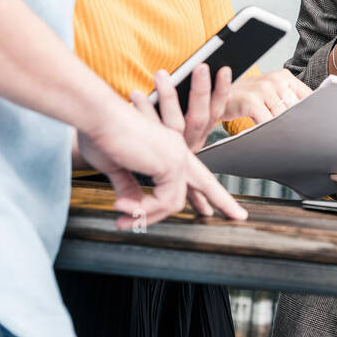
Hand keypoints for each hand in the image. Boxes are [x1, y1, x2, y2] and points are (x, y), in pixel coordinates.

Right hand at [79, 96, 246, 229]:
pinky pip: (164, 202)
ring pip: (174, 202)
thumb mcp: (117, 167)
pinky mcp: (170, 164)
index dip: (204, 192)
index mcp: (168, 149)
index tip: (209, 210)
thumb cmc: (101, 135)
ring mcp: (176, 157)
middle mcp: (177, 151)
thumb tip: (131, 206)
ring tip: (122, 220)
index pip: (193, 173)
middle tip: (240, 216)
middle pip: (207, 182)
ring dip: (147, 216)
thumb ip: (130, 186)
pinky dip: (144, 210)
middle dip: (223, 202)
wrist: (97, 117)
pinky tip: (124, 208)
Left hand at [133, 65, 232, 151]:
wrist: (154, 176)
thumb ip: (196, 101)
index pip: (217, 112)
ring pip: (175, 125)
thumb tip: (209, 73)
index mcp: (202, 134)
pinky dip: (145, 110)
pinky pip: (150, 131)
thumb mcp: (187, 117)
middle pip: (200, 118)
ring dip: (169, 97)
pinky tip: (137, 95)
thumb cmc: (163, 129)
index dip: (222, 91)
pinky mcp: (152, 152)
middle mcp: (190, 143)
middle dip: (202, 90)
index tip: (224, 70)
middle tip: (201, 66)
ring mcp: (173, 150)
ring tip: (161, 74)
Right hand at [222, 69, 311, 124]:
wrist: (219, 96)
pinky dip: (268, 130)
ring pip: (283, 116)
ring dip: (281, 128)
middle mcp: (276, 80)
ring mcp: (264, 89)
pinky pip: (268, 122)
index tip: (311, 126)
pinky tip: (263, 132)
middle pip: (296, 108)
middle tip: (292, 134)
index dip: (310, 113)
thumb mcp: (272, 93)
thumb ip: (289, 100)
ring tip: (275, 132)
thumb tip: (310, 117)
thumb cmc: (248, 98)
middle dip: (295, 123)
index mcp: (284, 76)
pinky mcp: (252, 100)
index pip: (307, 96)